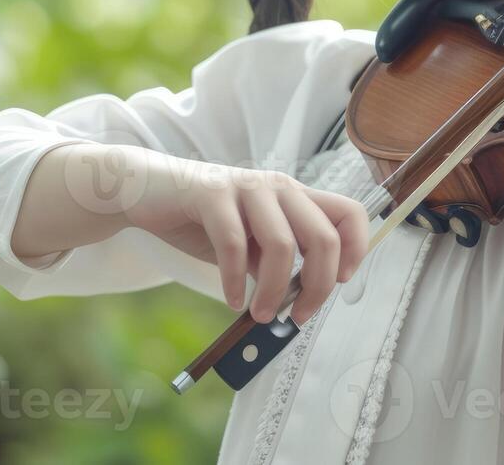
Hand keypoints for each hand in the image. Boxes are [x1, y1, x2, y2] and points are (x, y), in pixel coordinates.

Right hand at [120, 148, 370, 324]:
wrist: (148, 190)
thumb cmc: (204, 219)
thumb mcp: (249, 243)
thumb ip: (274, 264)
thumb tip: (296, 303)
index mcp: (294, 196)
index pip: (349, 213)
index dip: (355, 250)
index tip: (337, 283)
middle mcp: (278, 187)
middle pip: (324, 237)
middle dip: (317, 287)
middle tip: (298, 315)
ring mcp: (246, 187)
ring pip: (283, 245)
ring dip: (274, 291)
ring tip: (260, 315)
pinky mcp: (212, 194)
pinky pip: (234, 245)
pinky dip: (234, 282)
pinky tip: (230, 300)